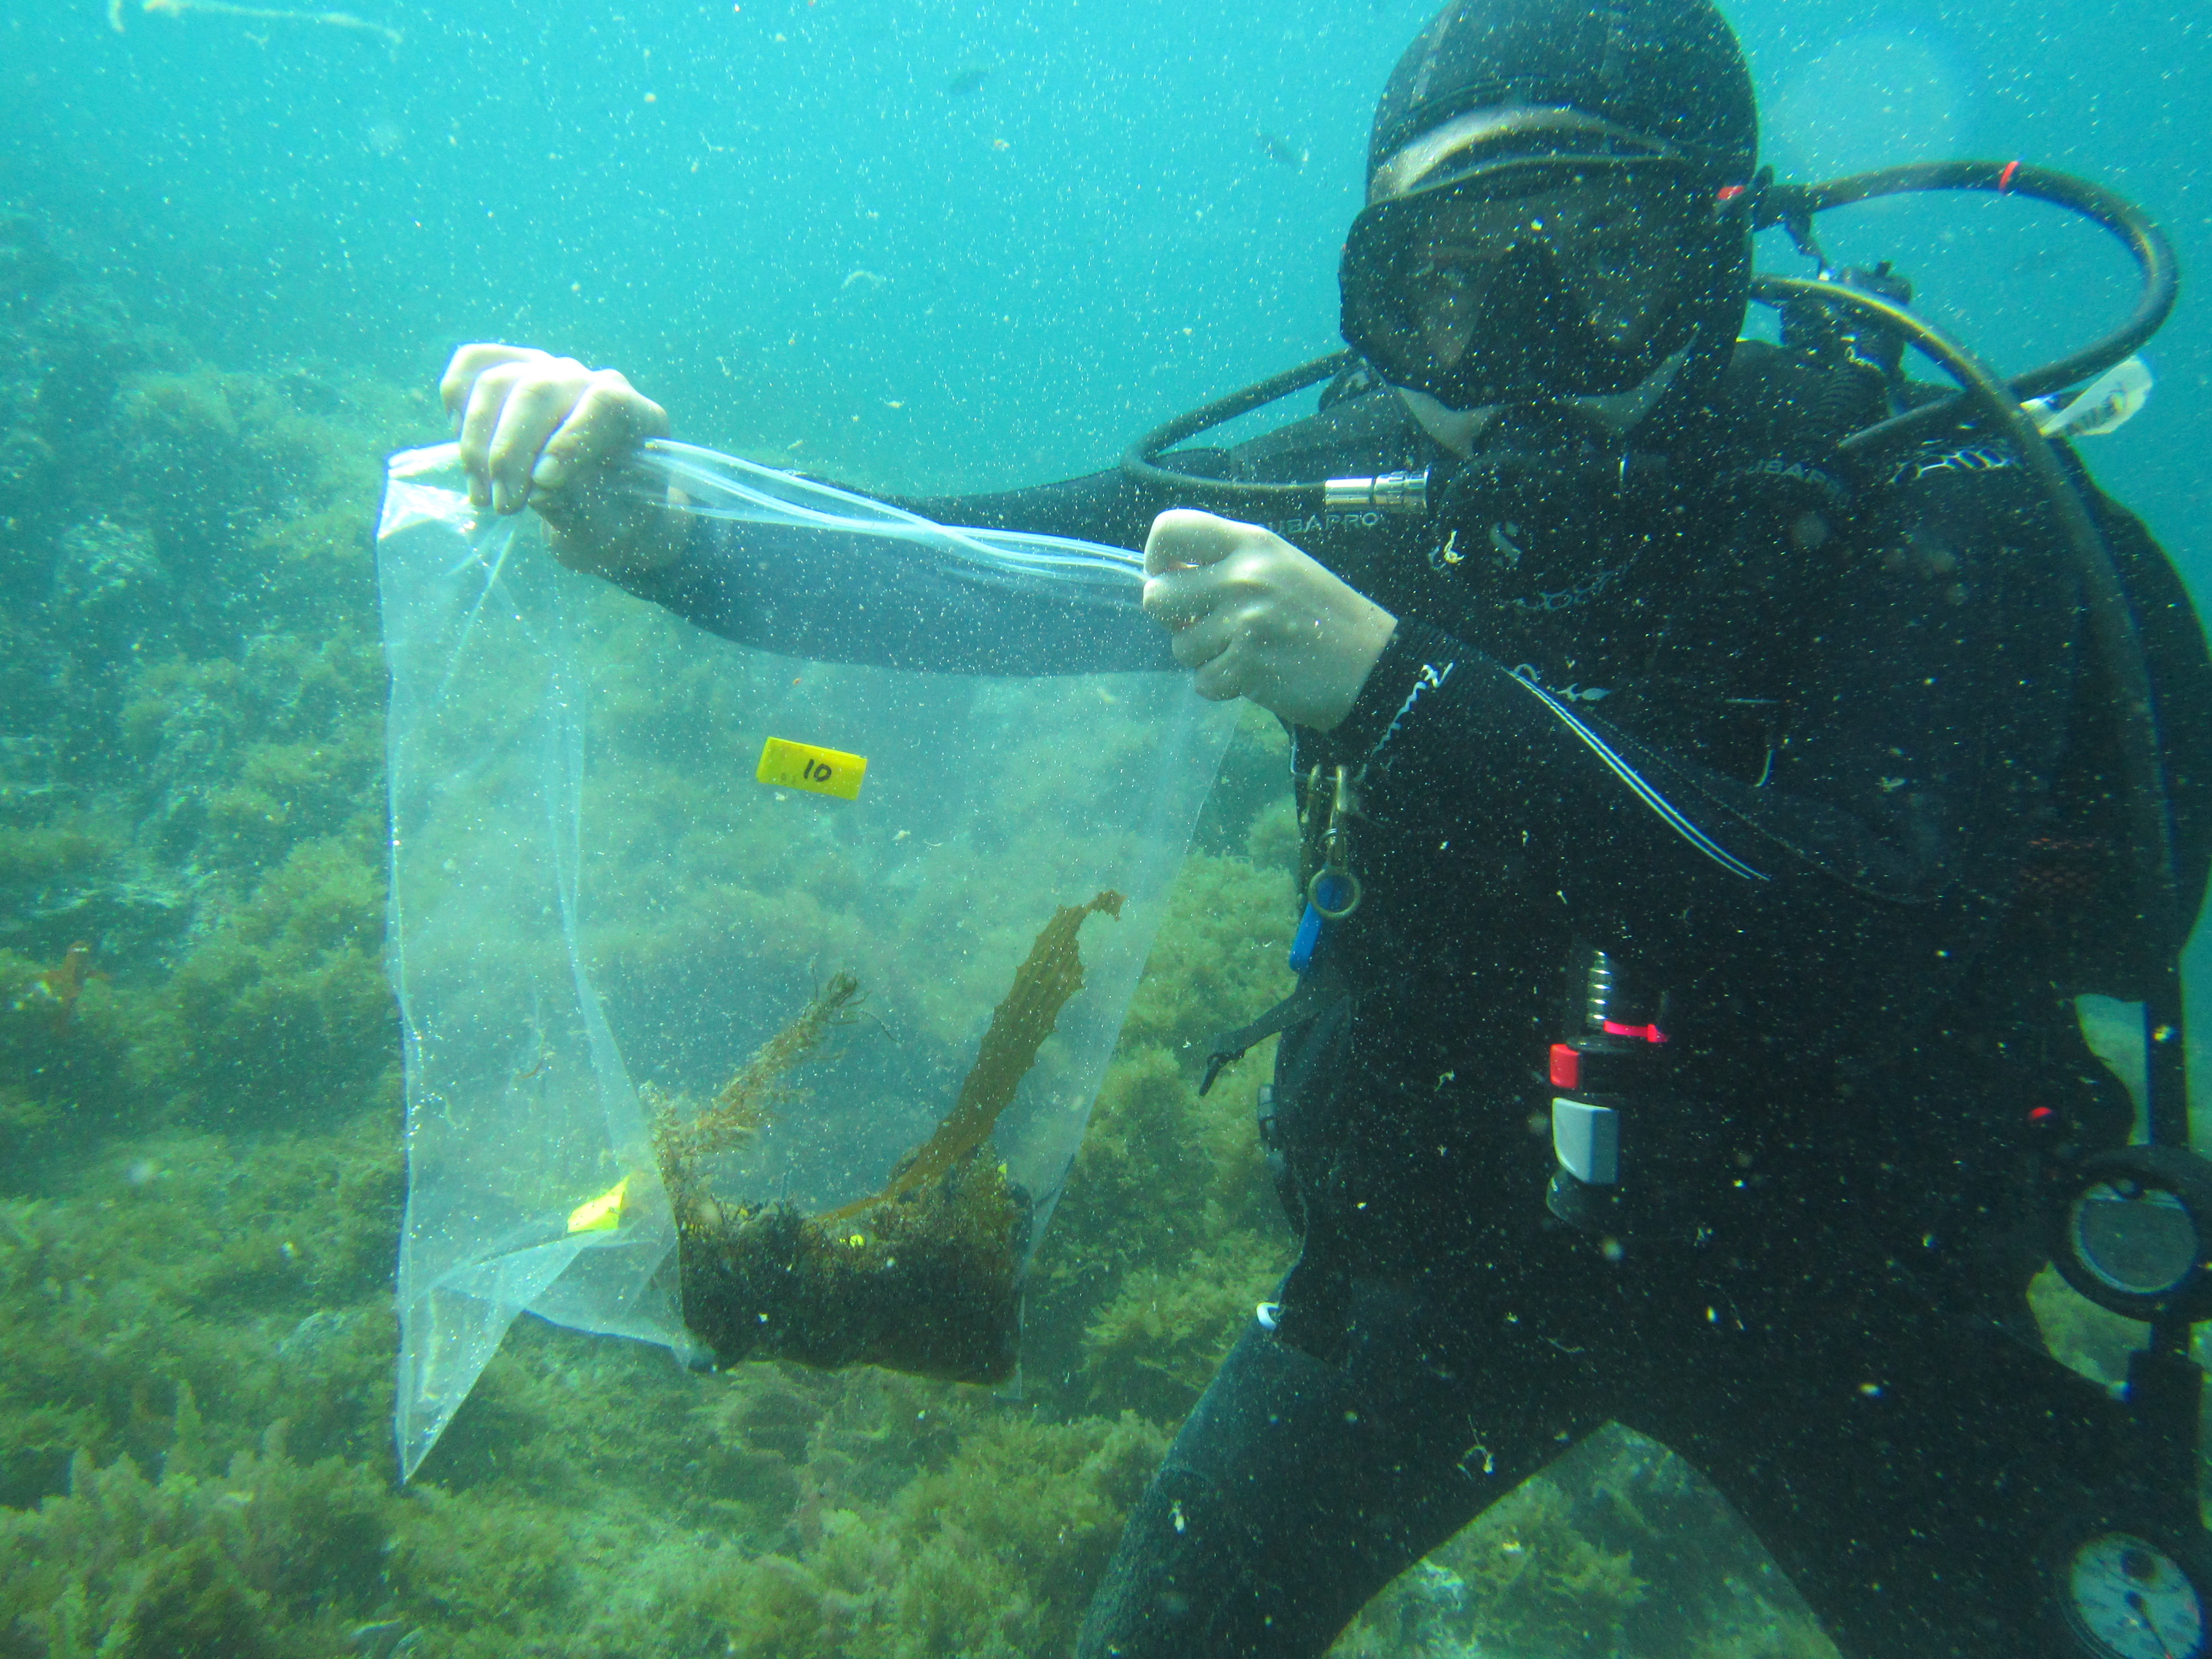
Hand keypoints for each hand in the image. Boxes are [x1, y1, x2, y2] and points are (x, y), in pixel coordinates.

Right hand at [438, 343, 683, 578]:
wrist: (599, 509)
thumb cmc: (611, 520)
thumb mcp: (610, 529)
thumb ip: (583, 507)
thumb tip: (539, 489)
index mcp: (637, 415)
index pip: (604, 404)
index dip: (568, 441)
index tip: (542, 484)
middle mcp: (592, 381)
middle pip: (538, 390)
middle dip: (510, 453)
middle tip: (504, 506)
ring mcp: (549, 370)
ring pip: (497, 381)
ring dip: (477, 443)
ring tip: (484, 496)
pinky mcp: (511, 369)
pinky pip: (473, 364)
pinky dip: (458, 404)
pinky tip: (471, 453)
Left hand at [1142, 510, 1396, 730]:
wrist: (1374, 666)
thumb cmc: (1325, 616)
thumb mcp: (1282, 566)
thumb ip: (1229, 563)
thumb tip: (1165, 576)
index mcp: (1252, 544)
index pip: (1171, 528)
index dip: (1156, 557)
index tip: (1169, 577)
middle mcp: (1244, 576)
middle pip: (1157, 595)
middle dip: (1173, 619)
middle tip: (1205, 626)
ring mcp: (1245, 622)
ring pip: (1180, 647)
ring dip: (1205, 657)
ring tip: (1245, 652)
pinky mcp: (1248, 666)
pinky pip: (1203, 682)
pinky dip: (1222, 686)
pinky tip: (1255, 676)